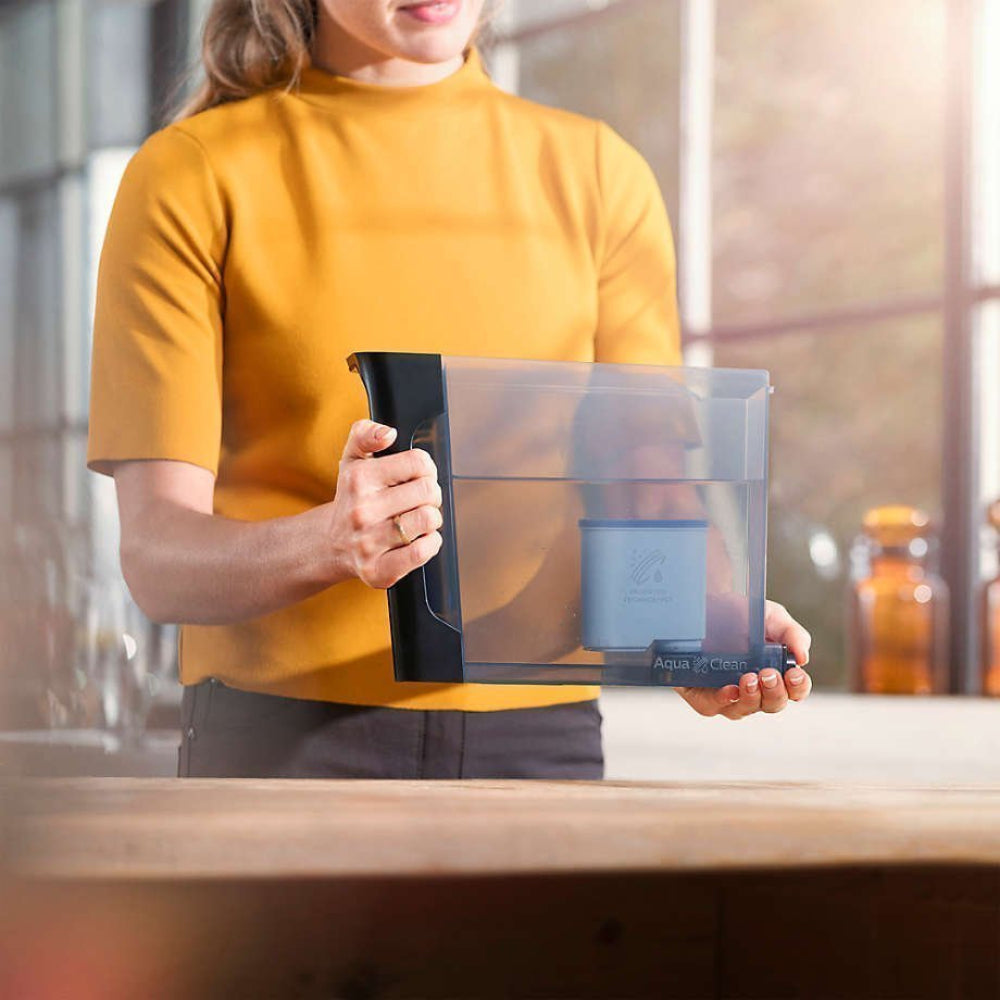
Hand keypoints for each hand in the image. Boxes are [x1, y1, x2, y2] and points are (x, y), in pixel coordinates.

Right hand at [323, 420, 442, 588]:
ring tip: (416, 519)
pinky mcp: (378, 570)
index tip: (418, 475)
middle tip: (418, 499)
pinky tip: (419, 539)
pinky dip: (430, 544)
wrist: (330, 545)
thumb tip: (387, 433)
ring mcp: (368, 543)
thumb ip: (365, 434)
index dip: (425, 467)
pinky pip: (422, 552)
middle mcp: (361, 511)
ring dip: (431, 519)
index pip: (419, 462)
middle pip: (429, 491)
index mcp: (358, 479)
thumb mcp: (351, 460)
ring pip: (428, 519)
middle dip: (430, 494)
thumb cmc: (351, 499)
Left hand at [675, 600, 812, 718]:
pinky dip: (723, 699)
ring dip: (751, 696)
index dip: (798, 687)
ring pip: (744, 709)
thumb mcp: (769, 616)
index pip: (794, 691)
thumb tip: (803, 657)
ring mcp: (728, 695)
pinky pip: (713, 706)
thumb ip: (791, 633)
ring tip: (750, 678)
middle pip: (772, 704)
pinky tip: (729, 689)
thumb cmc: (739, 615)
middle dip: (774, 692)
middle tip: (769, 674)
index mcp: (775, 673)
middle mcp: (754, 689)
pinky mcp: (702, 695)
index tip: (794, 673)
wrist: (701, 607)